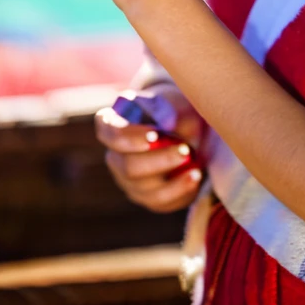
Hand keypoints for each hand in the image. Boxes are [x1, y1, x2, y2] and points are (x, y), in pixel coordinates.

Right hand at [95, 86, 204, 213]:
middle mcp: (116, 156)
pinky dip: (180, 190)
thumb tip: (168, 124)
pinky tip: (195, 176)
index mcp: (114, 125)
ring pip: (144, 187)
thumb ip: (169, 109)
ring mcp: (129, 180)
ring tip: (195, 163)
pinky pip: (160, 201)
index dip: (128, 137)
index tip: (155, 134)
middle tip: (185, 149)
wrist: (191, 130)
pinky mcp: (147, 197)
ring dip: (172, 177)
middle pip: (127, 166)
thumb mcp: (175, 103)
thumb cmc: (176, 111)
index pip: (108, 132)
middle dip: (158, 159)